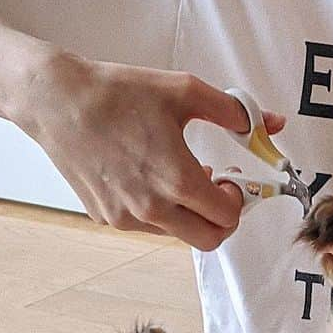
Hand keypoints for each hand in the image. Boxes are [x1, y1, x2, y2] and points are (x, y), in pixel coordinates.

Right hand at [18, 52, 283, 247]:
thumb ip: (236, 112)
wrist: (57, 101)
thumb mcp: (186, 92)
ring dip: (188, 213)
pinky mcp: (104, 216)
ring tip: (176, 174)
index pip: (228, 217)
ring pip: (176, 234)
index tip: (231, 177)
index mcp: (176, 180)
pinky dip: (158, 210)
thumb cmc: (120, 93)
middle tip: (215, 187)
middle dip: (221, 218)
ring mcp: (125, 217)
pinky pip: (146, 226)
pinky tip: (146, 175)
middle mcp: (151, 208)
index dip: (238, 198)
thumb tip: (274, 124)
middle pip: (208, 240)